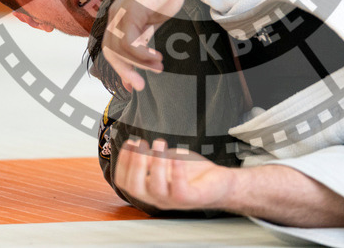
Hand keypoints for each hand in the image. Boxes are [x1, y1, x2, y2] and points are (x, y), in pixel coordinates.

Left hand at [101, 0, 184, 91]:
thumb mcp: (154, 19)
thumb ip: (146, 36)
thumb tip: (146, 58)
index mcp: (119, 18)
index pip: (113, 50)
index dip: (121, 68)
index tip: (133, 85)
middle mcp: (115, 16)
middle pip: (110, 53)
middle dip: (125, 72)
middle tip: (140, 86)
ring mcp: (120, 13)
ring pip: (119, 50)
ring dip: (139, 64)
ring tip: (157, 67)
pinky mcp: (130, 11)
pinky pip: (128, 41)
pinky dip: (141, 54)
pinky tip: (155, 57)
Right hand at [115, 138, 236, 210]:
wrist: (220, 183)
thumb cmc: (191, 173)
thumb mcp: (167, 162)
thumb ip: (152, 159)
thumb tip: (135, 147)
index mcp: (149, 189)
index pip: (125, 182)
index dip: (123, 163)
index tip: (129, 142)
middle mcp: (158, 198)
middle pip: (136, 188)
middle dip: (135, 164)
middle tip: (141, 143)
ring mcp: (174, 201)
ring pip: (156, 188)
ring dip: (156, 163)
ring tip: (159, 143)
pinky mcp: (191, 198)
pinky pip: (179, 190)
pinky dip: (177, 171)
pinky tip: (177, 155)